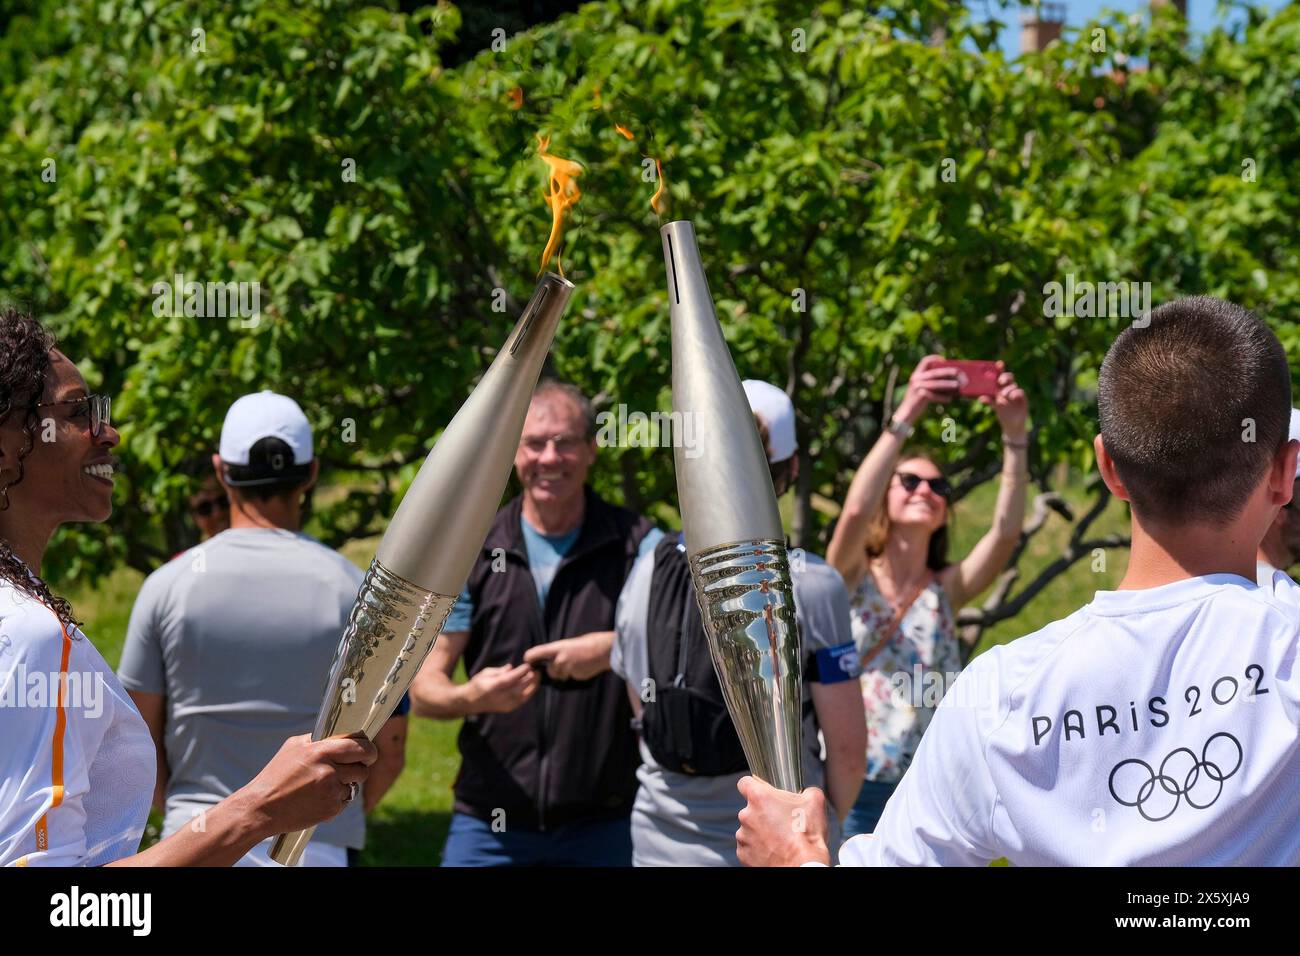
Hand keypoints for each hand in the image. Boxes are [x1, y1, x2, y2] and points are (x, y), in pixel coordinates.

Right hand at [238, 733, 377, 836]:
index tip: (369, 751)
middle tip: (359, 766)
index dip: (369, 749)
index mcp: (320, 752)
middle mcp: (329, 771)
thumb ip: (319, 740)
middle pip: (362, 768)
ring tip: (326, 784)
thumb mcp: (294, 747)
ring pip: (354, 786)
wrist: (261, 808)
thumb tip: (341, 734)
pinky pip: (345, 801)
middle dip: (363, 767)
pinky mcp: (330, 810)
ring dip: (347, 784)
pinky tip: (319, 797)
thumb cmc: (276, 775)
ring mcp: (330, 792)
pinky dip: (337, 799)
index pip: (359, 746)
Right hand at [468, 663, 539, 713]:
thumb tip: (511, 667)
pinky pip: (523, 700)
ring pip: (523, 695)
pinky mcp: (509, 708)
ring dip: (532, 685)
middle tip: (535, 669)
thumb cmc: (479, 684)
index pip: (508, 679)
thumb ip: (499, 671)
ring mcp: (505, 705)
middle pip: (518, 688)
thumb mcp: (485, 673)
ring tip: (537, 675)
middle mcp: (499, 698)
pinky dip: (530, 691)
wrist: (472, 702)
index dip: (520, 672)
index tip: (527, 665)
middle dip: (529, 678)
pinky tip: (533, 683)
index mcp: (491, 687)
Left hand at [523, 631, 614, 681]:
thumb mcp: (568, 644)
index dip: (530, 660)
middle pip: (549, 671)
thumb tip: (550, 660)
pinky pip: (571, 678)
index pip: (533, 654)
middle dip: (555, 670)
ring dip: (565, 673)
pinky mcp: (575, 676)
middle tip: (566, 662)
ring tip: (576, 663)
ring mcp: (567, 668)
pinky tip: (583, 667)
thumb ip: (557, 652)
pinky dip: (574, 675)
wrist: (603, 649)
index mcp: (556, 647)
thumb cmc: (587, 644)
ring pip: (560, 676)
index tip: (531, 663)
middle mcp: (559, 658)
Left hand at [735, 775, 830, 866]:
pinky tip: (774, 850)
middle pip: (751, 809)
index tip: (762, 792)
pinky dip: (759, 848)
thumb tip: (808, 792)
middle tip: (782, 821)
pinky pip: (749, 846)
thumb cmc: (806, 836)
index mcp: (759, 798)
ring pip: (750, 829)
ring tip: (780, 839)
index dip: (754, 786)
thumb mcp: (815, 802)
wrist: (802, 866)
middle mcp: (746, 815)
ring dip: (761, 831)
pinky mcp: (743, 854)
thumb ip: (807, 790)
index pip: (744, 783)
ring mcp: (743, 836)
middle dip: (764, 813)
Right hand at [896, 355, 959, 424]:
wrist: (906, 413)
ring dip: (948, 384)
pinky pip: (935, 396)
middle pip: (934, 372)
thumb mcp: (920, 388)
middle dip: (947, 371)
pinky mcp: (920, 397)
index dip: (934, 358)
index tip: (944, 359)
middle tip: (957, 372)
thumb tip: (950, 380)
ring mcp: (917, 388)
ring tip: (957, 385)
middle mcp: (916, 379)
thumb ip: (931, 383)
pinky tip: (950, 399)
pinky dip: (943, 397)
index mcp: (916, 375)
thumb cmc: (917, 401)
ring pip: (936, 384)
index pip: (924, 361)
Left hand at [980, 362, 1027, 437]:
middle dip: (1004, 377)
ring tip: (1003, 396)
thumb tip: (981, 398)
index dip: (1000, 368)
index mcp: (1000, 387)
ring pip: (1013, 385)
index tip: (999, 364)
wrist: (1011, 424)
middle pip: (1009, 377)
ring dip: (1008, 389)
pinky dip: (1016, 393)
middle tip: (1000, 382)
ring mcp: (1016, 392)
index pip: (1000, 375)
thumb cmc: (1002, 411)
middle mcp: (1008, 387)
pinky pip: (1020, 392)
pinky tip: (1013, 397)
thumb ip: (989, 401)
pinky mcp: (1022, 398)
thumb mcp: (994, 406)